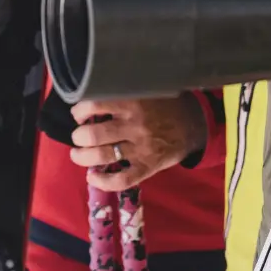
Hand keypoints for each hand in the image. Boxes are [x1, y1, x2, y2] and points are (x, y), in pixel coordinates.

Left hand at [69, 95, 207, 190]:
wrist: (193, 124)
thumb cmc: (165, 104)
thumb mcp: (145, 89)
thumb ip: (123, 90)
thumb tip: (93, 90)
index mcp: (132, 103)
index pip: (95, 105)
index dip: (80, 111)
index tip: (79, 114)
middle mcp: (135, 126)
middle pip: (94, 135)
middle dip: (79, 137)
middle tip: (78, 137)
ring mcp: (141, 148)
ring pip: (104, 156)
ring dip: (83, 157)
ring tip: (77, 155)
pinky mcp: (147, 166)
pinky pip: (122, 179)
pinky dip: (103, 182)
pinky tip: (92, 177)